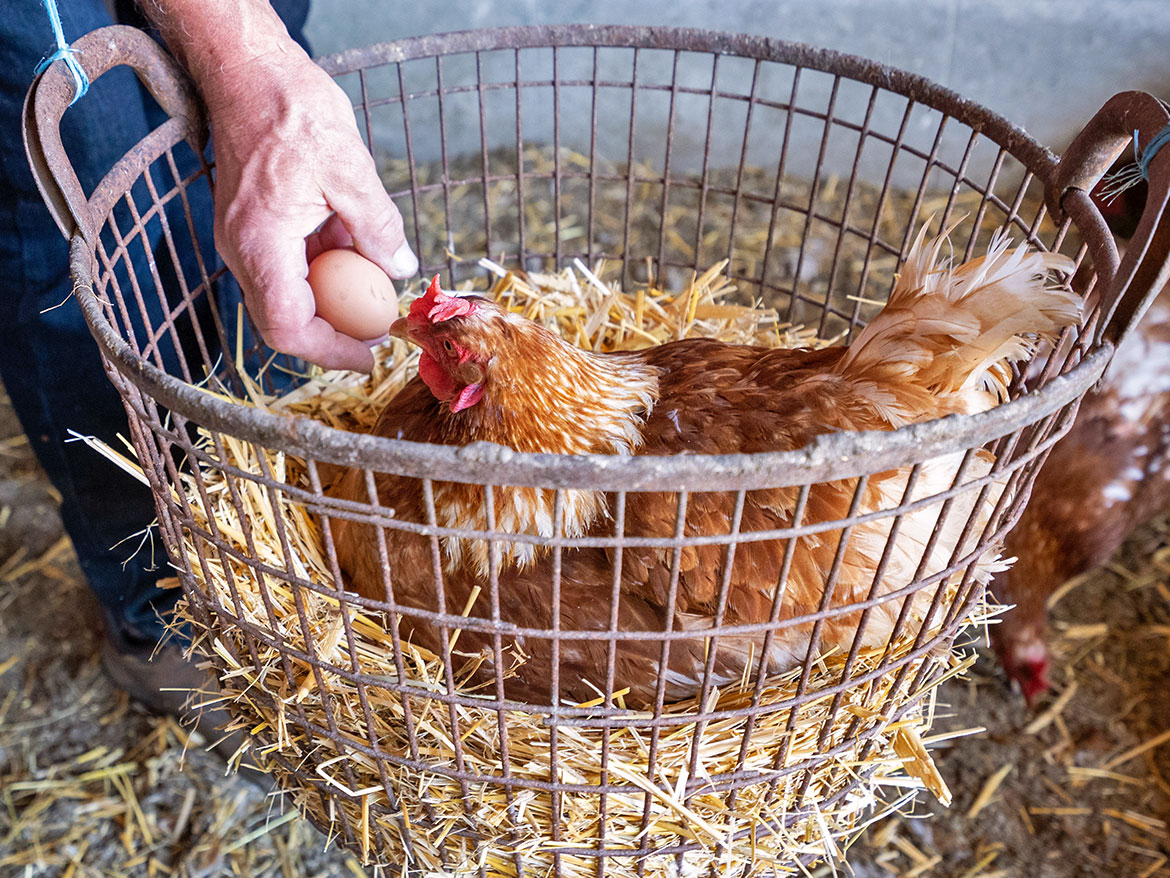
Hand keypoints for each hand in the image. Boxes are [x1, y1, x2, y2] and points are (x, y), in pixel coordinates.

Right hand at [200, 53, 416, 371]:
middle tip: (380, 332)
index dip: (329, 351)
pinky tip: (356, 251)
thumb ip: (377, 226)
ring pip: (289, 296)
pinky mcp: (255, 228)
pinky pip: (288, 269)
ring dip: (332, 300)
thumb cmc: (289, 108)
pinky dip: (324, 271)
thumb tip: (400, 270)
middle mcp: (242, 249)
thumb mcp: (350, 168)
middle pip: (284, 321)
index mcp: (260, 242)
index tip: (368, 355)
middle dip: (334, 334)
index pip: (287, 326)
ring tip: (376, 287)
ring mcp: (245, 240)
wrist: (248, 72)